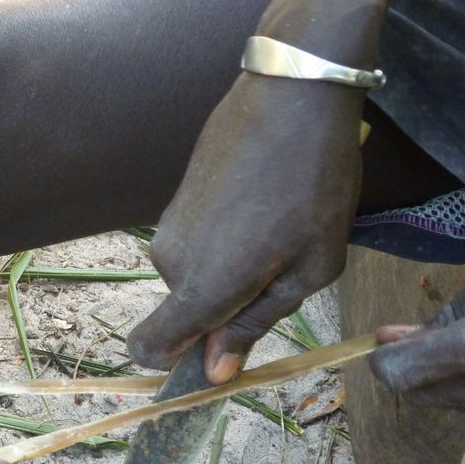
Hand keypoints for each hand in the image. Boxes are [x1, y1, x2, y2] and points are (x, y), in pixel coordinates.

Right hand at [128, 73, 364, 382]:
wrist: (290, 93)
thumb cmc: (314, 184)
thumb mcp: (311, 267)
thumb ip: (256, 322)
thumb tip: (216, 370)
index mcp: (205, 286)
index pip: (149, 346)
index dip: (178, 362)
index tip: (218, 354)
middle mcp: (171, 262)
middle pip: (190, 314)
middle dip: (229, 308)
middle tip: (283, 267)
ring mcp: (167, 227)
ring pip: (195, 278)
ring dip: (230, 271)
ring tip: (276, 229)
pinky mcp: (172, 202)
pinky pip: (195, 246)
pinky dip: (223, 242)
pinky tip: (260, 206)